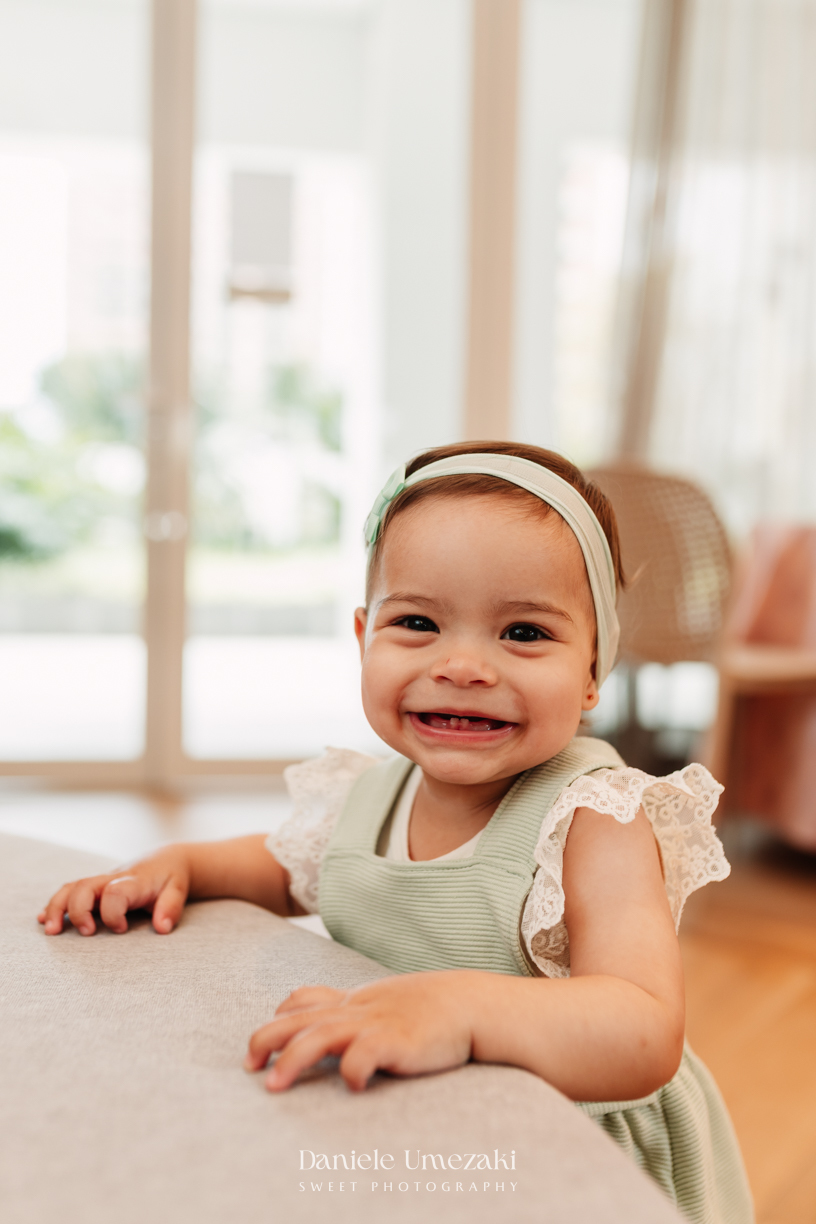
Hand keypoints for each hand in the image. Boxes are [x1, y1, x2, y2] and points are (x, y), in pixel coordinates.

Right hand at [37, 846, 191, 936]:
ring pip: (72, 887)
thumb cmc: (170, 878)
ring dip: (57, 907)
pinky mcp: (95, 887)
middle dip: (78, 910)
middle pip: (85, 887)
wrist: (165, 859)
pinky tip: (43, 919)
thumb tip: (162, 928)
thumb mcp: (178, 890)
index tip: (121, 930)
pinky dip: (55, 905)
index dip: (113, 913)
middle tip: (87, 933)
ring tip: (50, 931)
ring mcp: (101, 882)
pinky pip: (70, 891)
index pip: (115, 893)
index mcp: (134, 882)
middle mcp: (113, 879)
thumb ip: (171, 908)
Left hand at [244, 971, 479, 1091]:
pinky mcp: (396, 1041)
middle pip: (298, 1019)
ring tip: (274, 1086)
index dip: (276, 1020)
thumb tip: (320, 1023)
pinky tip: (350, 1086)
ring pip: (319, 1036)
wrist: (470, 1004)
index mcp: (353, 1002)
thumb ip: (351, 1009)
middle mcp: (357, 1011)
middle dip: (267, 1040)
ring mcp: (374, 1024)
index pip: (303, 1001)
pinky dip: (351, 1071)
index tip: (258, 1048)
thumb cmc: (427, 1009)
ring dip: (292, 1061)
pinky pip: (363, 1055)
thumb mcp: (382, 1002)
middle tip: (248, 1066)